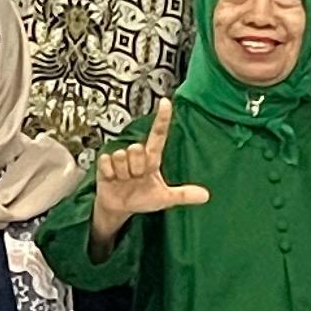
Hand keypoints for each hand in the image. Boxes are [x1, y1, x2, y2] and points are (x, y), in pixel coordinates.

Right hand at [90, 98, 212, 246]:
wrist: (118, 208)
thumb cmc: (141, 199)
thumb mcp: (164, 199)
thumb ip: (183, 195)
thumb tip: (205, 196)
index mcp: (152, 159)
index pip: (158, 135)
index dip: (162, 119)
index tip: (166, 102)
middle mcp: (136, 155)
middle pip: (137, 149)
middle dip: (136, 167)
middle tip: (136, 178)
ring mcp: (120, 158)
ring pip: (122, 156)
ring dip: (123, 173)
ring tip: (124, 180)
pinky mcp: (105, 164)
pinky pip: (107, 162)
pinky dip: (110, 174)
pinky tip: (112, 179)